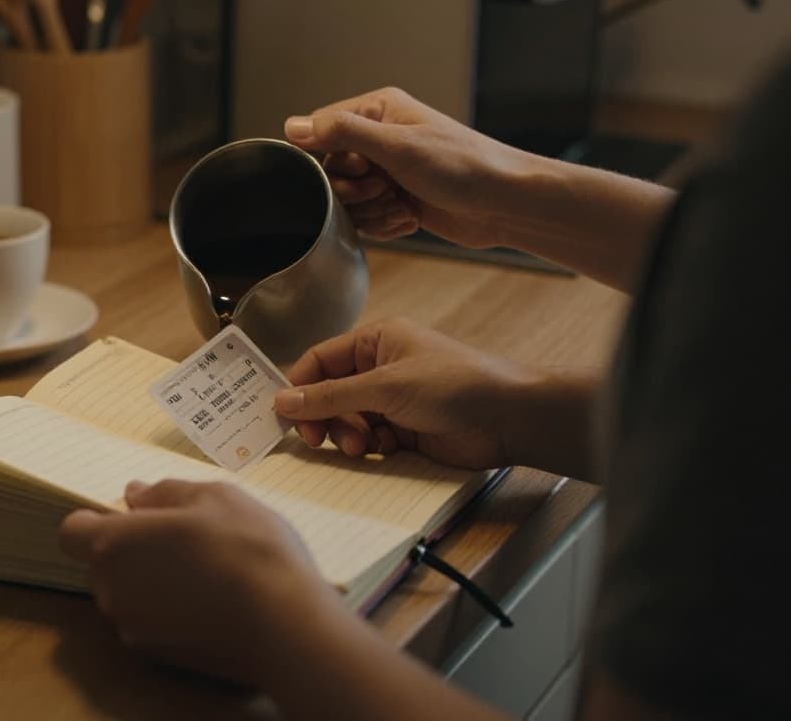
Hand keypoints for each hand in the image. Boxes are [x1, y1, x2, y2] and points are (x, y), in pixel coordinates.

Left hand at [58, 479, 342, 685]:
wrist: (284, 624)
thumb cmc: (245, 546)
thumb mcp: (212, 497)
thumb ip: (164, 494)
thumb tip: (135, 495)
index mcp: (113, 545)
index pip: (72, 531)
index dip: (97, 521)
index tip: (135, 516)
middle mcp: (111, 591)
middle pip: (104, 564)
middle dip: (132, 549)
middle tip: (185, 538)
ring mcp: (134, 629)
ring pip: (129, 595)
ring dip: (153, 580)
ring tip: (206, 570)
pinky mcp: (160, 656)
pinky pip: (152, 622)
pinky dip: (171, 610)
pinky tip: (213, 602)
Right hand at [273, 317, 535, 470]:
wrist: (508, 418)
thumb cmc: (453, 385)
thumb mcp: (385, 387)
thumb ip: (331, 396)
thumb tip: (281, 401)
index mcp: (376, 341)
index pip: (320, 360)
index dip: (299, 386)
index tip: (283, 414)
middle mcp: (381, 368)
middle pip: (330, 394)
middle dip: (323, 417)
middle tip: (316, 440)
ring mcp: (394, 400)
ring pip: (348, 420)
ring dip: (346, 435)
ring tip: (359, 447)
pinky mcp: (406, 430)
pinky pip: (370, 440)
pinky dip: (369, 448)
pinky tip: (382, 450)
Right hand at [284, 87, 534, 246]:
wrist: (505, 204)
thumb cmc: (463, 166)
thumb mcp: (397, 146)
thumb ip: (342, 133)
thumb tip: (292, 127)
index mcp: (377, 111)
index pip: (321, 133)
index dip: (332, 161)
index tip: (361, 170)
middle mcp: (379, 138)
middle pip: (331, 172)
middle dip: (355, 192)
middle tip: (385, 190)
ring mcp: (388, 171)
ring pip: (348, 202)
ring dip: (373, 213)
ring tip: (404, 206)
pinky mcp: (396, 201)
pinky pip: (367, 220)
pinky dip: (386, 225)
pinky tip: (411, 218)